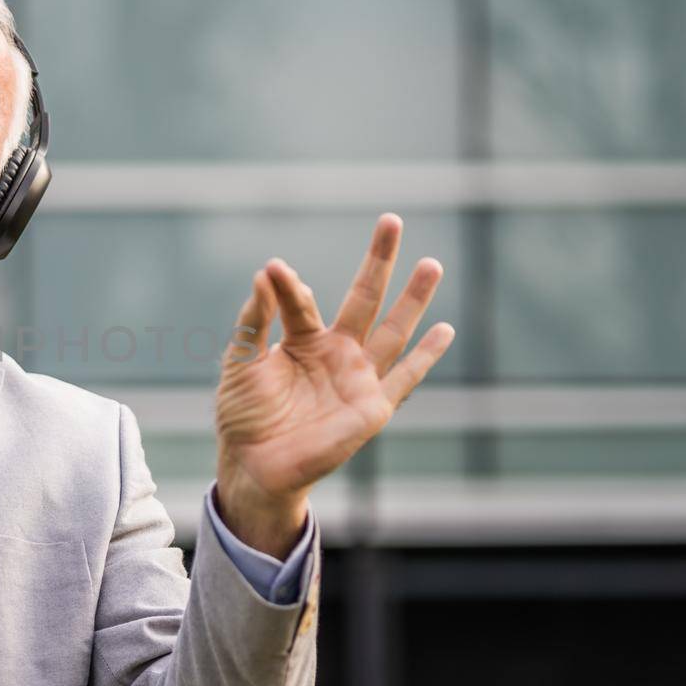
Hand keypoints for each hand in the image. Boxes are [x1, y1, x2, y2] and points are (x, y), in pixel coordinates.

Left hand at [214, 213, 454, 557]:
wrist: (254, 465)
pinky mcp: (372, 407)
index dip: (288, 286)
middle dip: (379, 261)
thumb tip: (265, 274)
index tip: (274, 268)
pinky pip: (405, 378)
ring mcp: (357, 378)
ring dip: (413, 298)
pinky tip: (444, 329)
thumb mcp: (241, 363)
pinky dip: (425, 356)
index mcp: (303, 340)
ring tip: (431, 263)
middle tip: (392, 220)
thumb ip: (254, 321)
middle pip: (364, 298)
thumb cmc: (243, 415)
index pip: (301, 302)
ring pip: (392, 329)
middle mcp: (336, 352)